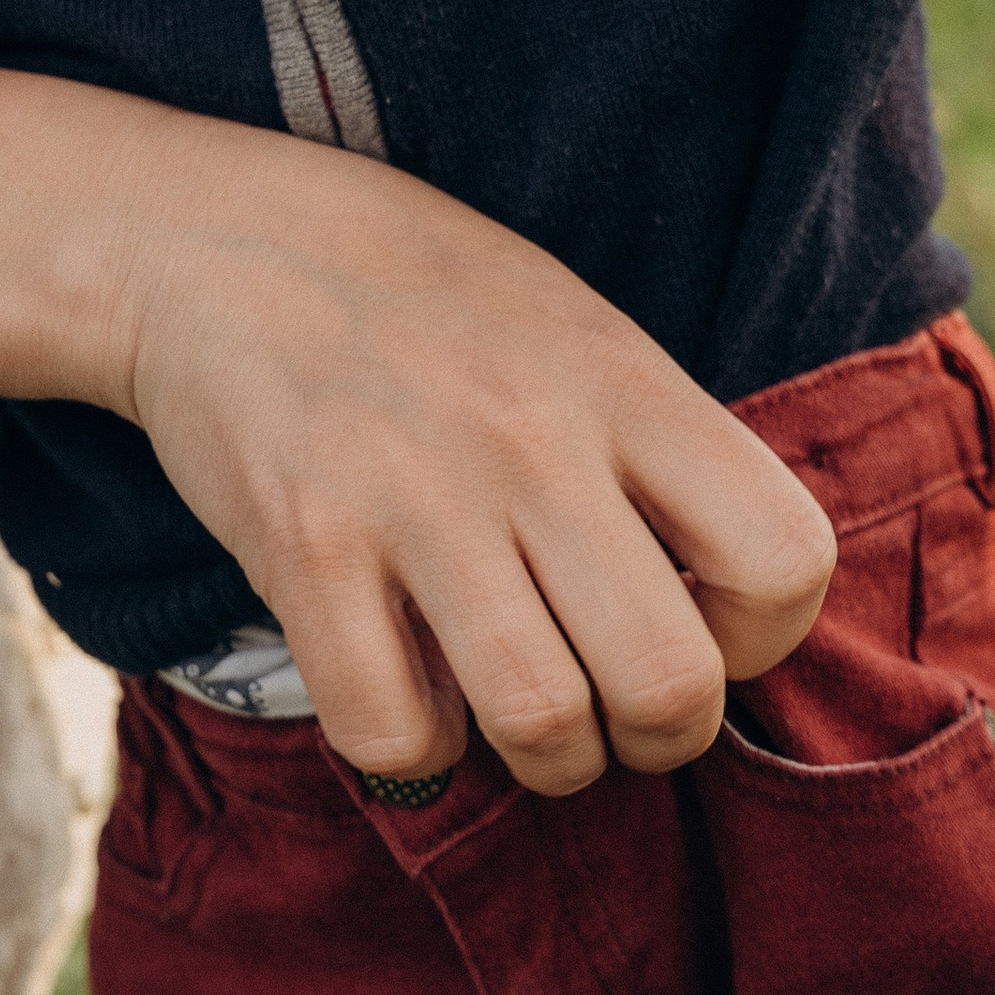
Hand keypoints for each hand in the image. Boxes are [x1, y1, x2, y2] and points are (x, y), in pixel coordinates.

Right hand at [0, 69, 835, 794]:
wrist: (210, 238)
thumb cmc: (414, 298)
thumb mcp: (572, 327)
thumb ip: (655, 451)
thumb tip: (726, 614)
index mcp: (618, 380)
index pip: (784, 559)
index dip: (761, 636)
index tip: (698, 622)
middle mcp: (530, 439)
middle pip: (671, 682)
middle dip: (654, 737)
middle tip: (607, 704)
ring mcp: (413, 495)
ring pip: (542, 725)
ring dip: (540, 757)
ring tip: (515, 712)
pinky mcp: (303, 546)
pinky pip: (394, 734)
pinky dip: (413, 751)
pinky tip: (404, 691)